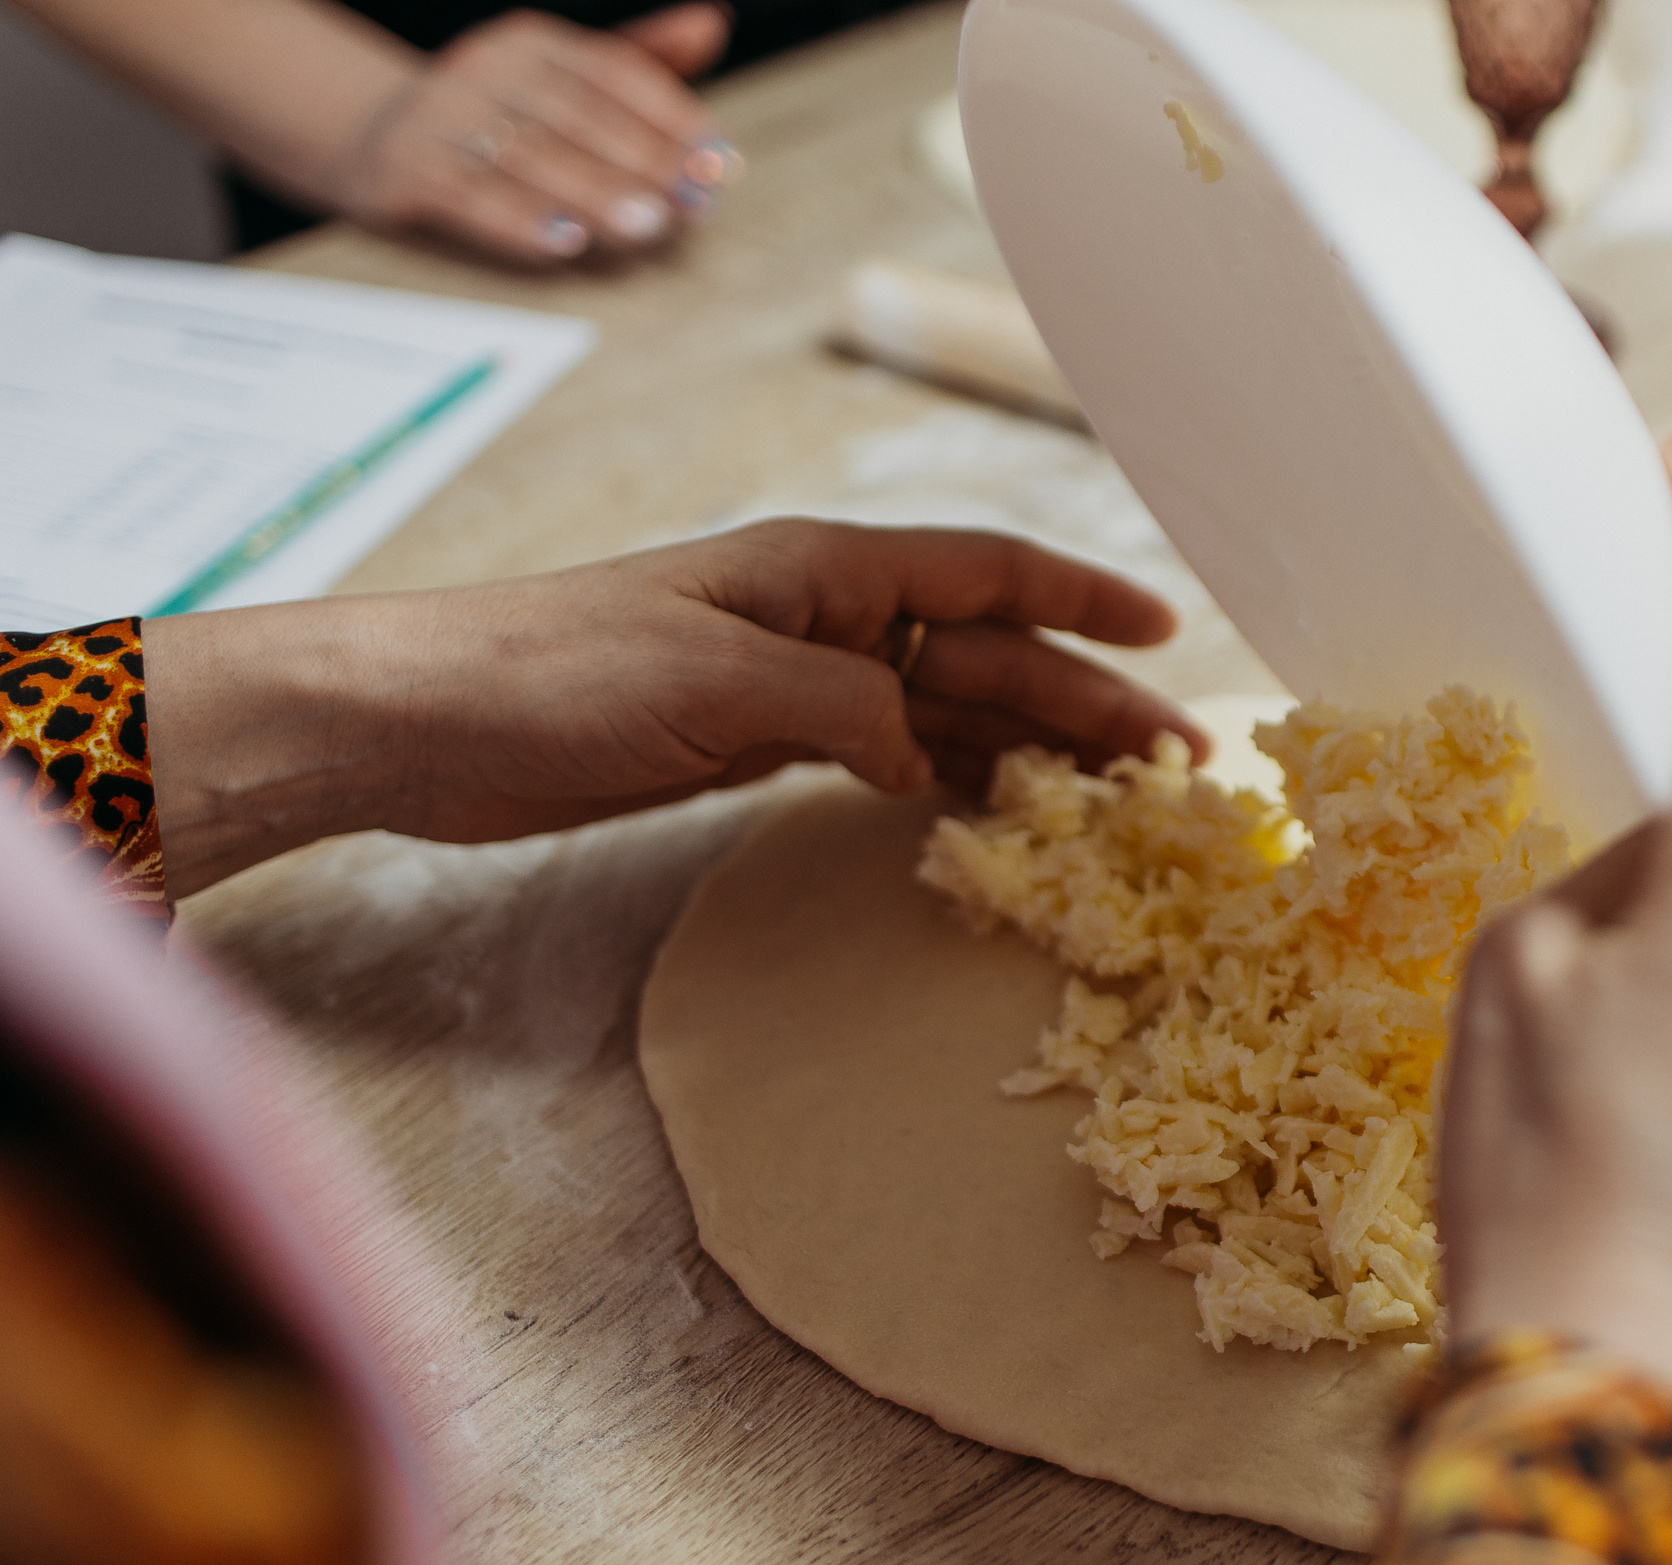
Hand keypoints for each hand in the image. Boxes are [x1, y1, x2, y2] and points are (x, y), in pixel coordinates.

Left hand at [145, 519, 1205, 898]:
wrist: (424, 723)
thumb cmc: (557, 673)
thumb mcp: (715, 680)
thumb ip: (842, 708)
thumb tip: (926, 754)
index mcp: (822, 572)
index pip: (984, 574)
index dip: (1080, 601)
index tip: (1167, 633)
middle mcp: (823, 617)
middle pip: (985, 654)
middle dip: (1083, 700)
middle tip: (1176, 764)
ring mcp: (795, 681)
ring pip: (946, 710)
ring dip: (1031, 748)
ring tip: (1116, 800)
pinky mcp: (757, 741)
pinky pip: (889, 755)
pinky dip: (949, 781)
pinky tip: (995, 813)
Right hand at [334, 4, 738, 263]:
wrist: (372, 138)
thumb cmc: (494, 118)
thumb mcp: (563, 82)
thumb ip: (640, 61)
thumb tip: (712, 21)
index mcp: (531, 43)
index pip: (610, 72)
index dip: (668, 116)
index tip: (717, 160)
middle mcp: (484, 68)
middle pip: (574, 115)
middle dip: (640, 161)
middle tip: (691, 204)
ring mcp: (440, 116)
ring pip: (525, 157)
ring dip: (592, 193)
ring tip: (647, 225)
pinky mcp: (405, 169)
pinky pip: (468, 196)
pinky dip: (518, 221)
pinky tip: (564, 242)